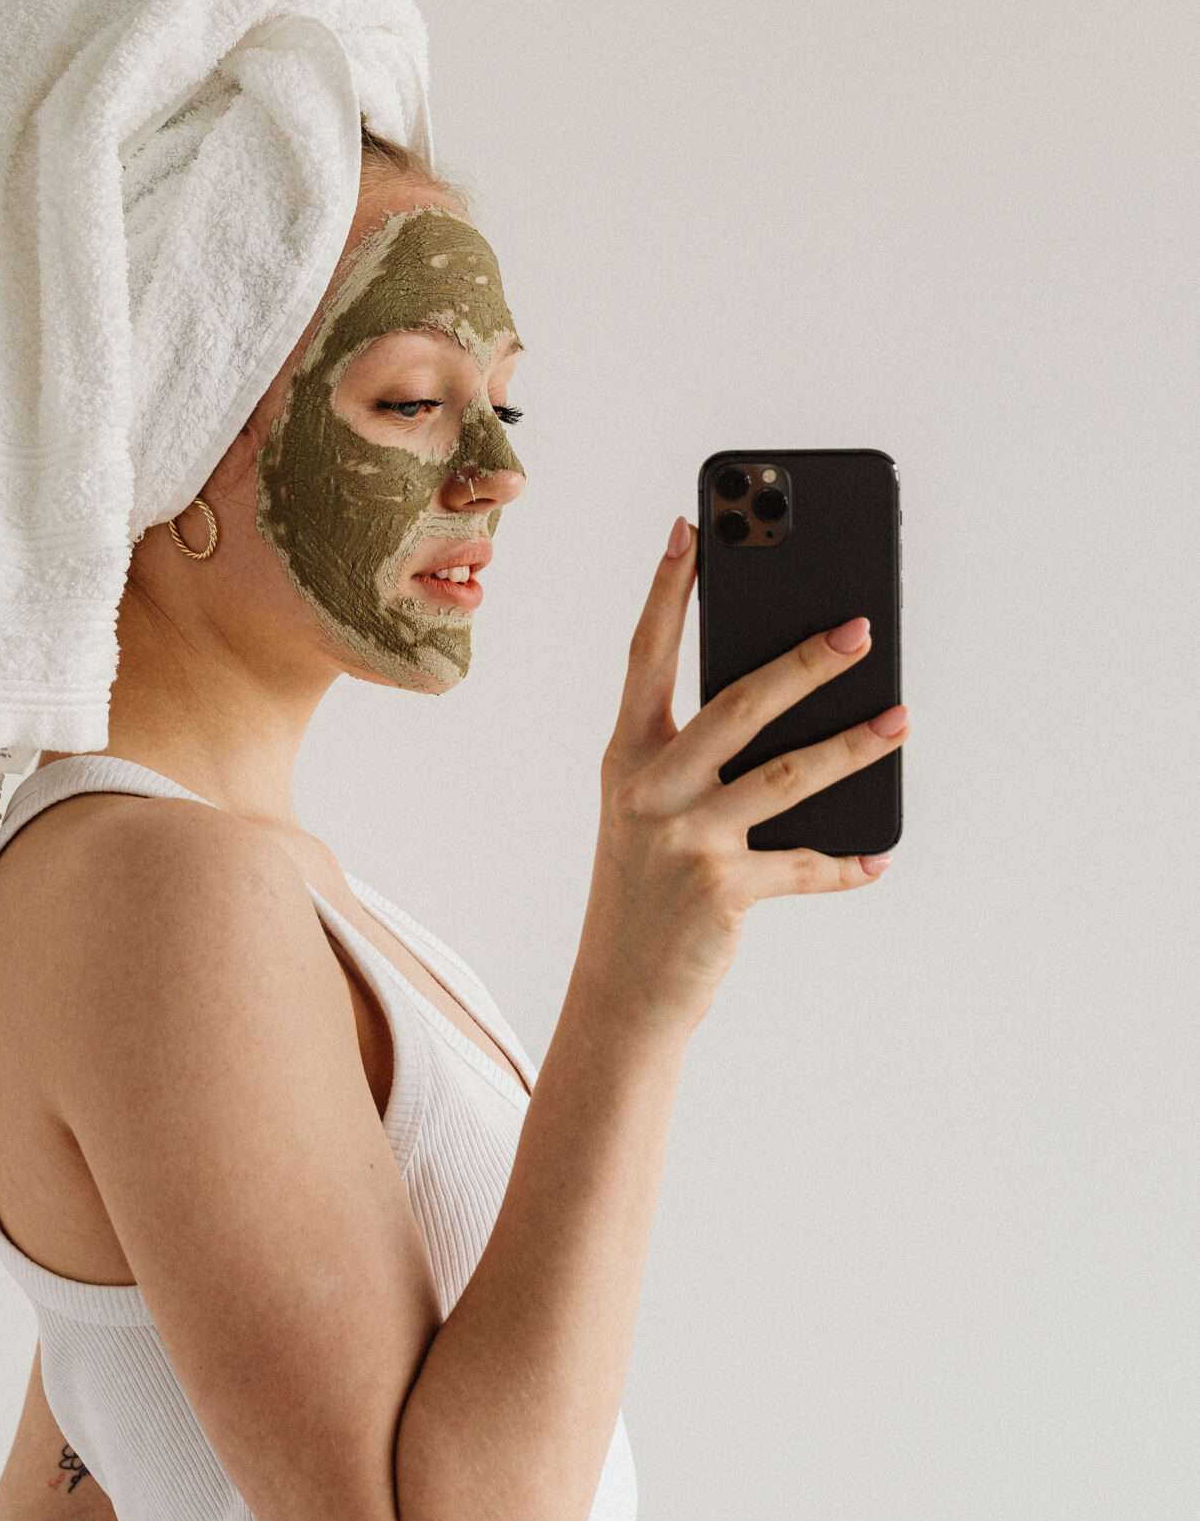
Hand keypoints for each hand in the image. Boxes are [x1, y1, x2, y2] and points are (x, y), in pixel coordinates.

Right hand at [596, 517, 905, 1034]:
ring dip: (853, 747)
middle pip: (738, 703)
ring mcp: (685, 839)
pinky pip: (802, 865)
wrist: (620, 993)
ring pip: (786, 776)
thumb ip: (696, 754)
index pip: (647, 653)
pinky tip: (879, 856)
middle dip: (805, 661)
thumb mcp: (650, 808)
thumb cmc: (645, 885)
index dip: (668, 589)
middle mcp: (649, 786)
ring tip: (901, 719)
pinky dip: (845, 862)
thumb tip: (787, 699)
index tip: (691, 527)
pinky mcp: (722, 890)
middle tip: (861, 628)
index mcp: (626, 754)